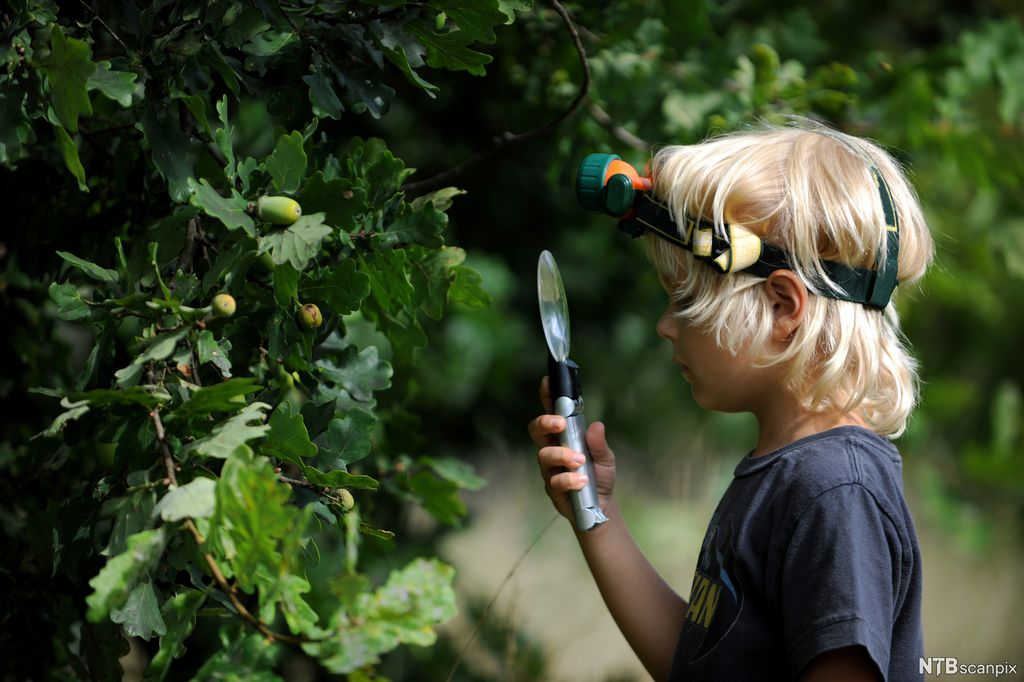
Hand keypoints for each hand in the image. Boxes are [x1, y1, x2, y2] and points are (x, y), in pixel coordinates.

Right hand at [527, 376, 616, 523]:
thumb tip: (596, 426)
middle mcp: (552, 448)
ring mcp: (549, 468)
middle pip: (536, 429)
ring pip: (543, 454)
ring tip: (580, 462)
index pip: (552, 412)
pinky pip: (554, 480)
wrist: (600, 507)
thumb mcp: (606, 458)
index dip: (547, 396)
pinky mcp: (552, 487)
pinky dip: (569, 479)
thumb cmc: (599, 477)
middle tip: (560, 423)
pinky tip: (581, 482)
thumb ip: (599, 443)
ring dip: (561, 455)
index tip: (548, 382)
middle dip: (545, 423)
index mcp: (564, 436)